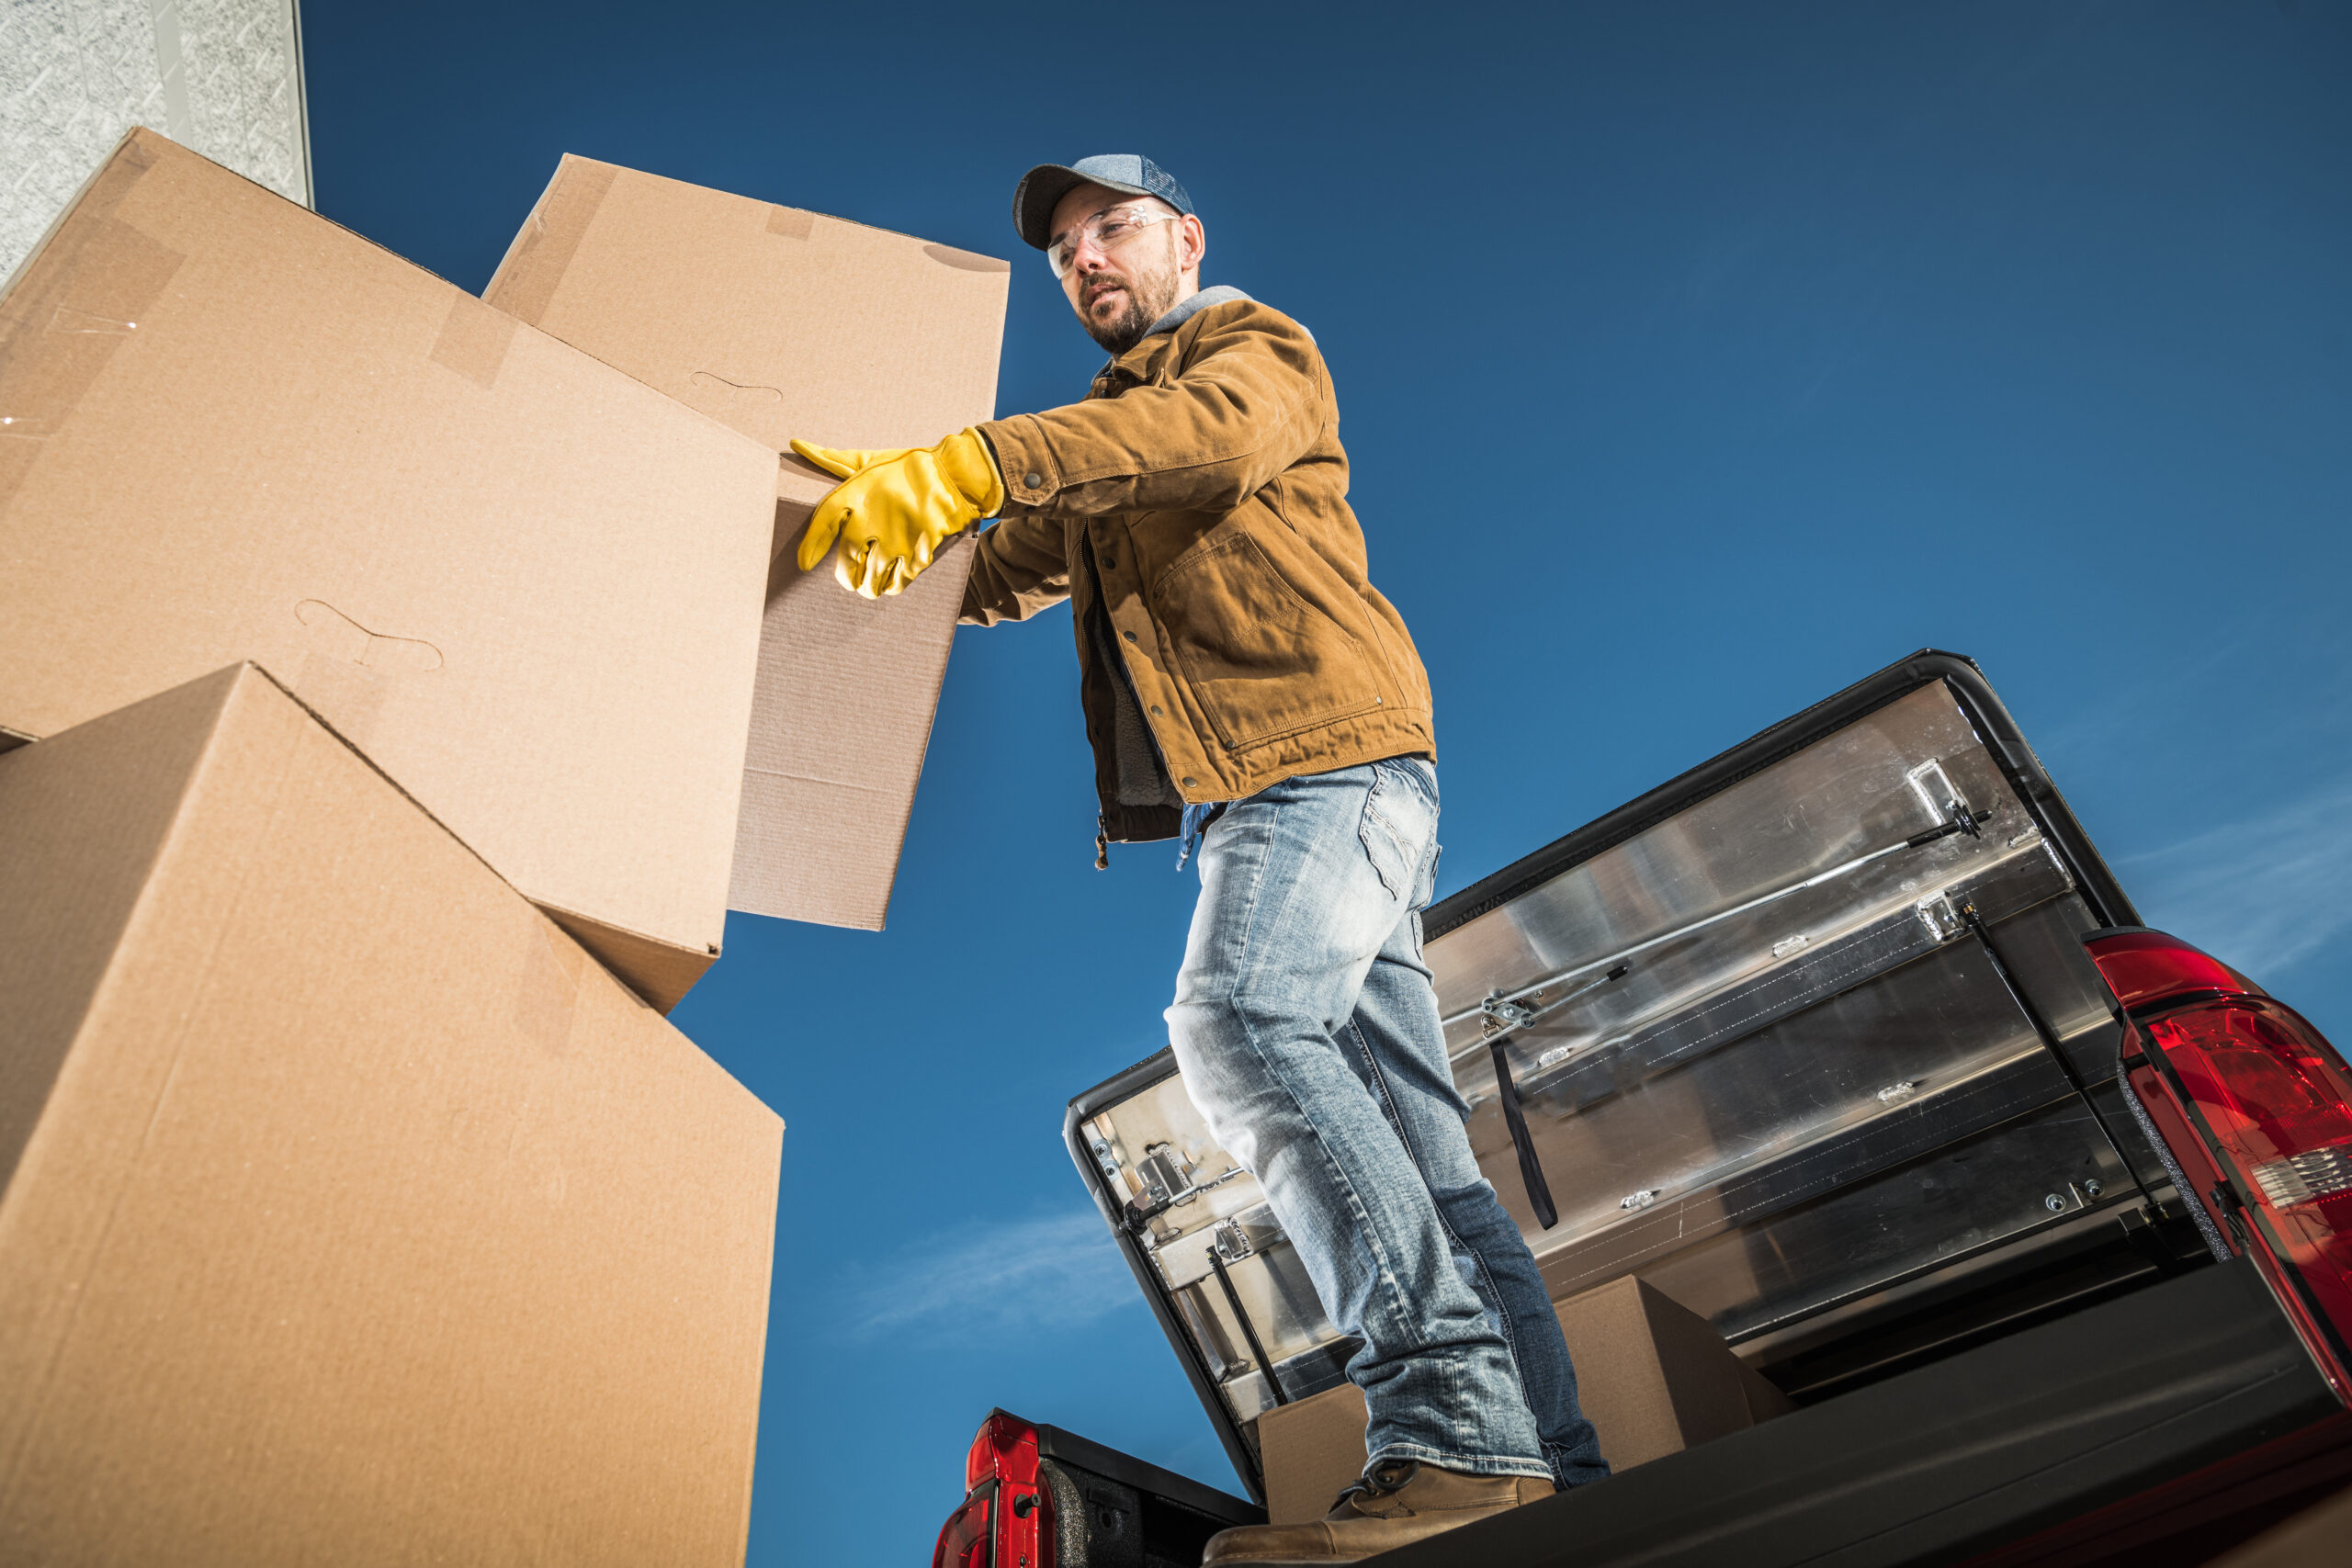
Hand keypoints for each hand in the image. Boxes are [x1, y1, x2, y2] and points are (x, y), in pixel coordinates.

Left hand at [789, 430, 1005, 598]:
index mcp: (857, 493)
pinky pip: (899, 582)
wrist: (954, 474)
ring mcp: (897, 539)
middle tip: (849, 580)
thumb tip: (796, 443)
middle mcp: (873, 519)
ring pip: (872, 579)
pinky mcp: (920, 552)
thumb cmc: (906, 467)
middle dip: (846, 578)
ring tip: (869, 587)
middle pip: (847, 563)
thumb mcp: (867, 460)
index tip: (803, 564)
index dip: (811, 546)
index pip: (823, 522)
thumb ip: (832, 458)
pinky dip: (892, 587)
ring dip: (868, 587)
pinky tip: (890, 584)